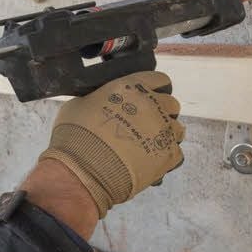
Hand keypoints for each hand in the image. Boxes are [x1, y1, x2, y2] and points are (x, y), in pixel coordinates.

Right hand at [39, 71, 184, 217]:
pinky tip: (149, 162)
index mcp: (131, 87)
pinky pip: (176, 153)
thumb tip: (99, 102)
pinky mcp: (168, 155)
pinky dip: (165, 158)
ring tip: (147, 146)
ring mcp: (163, 130)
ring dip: (165, 135)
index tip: (146, 99)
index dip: (153, 89)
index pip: (158, 80)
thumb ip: (98, 98)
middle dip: (161, 112)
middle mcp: (152, 104)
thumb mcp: (78, 104)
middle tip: (145, 125)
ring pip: (177, 128)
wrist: (81, 171)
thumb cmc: (74, 136)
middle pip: (171, 104)